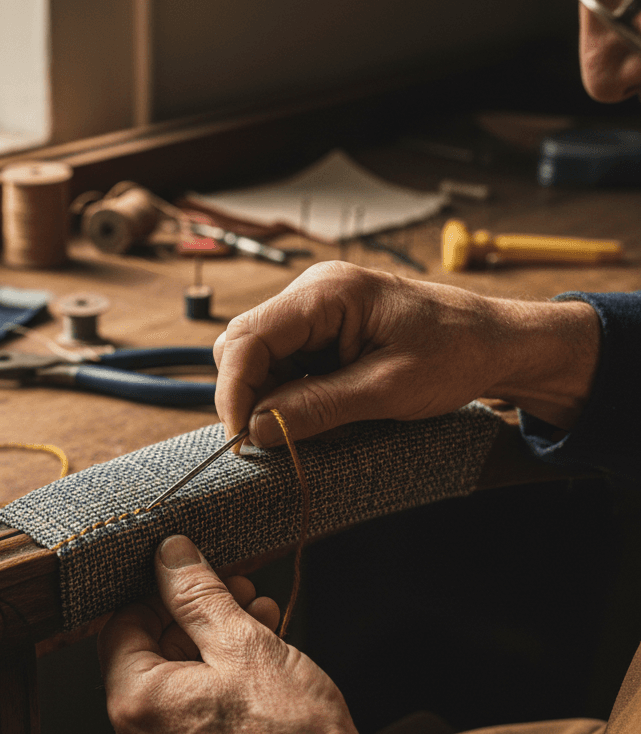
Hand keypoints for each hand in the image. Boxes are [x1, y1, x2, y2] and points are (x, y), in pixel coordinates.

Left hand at [97, 534, 425, 733]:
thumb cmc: (292, 733)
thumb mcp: (243, 642)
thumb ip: (196, 592)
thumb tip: (168, 553)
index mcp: (134, 704)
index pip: (122, 626)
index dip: (161, 592)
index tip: (197, 576)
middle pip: (150, 656)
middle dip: (196, 617)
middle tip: (242, 592)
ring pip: (174, 688)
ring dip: (213, 648)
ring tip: (262, 621)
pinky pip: (188, 723)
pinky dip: (216, 690)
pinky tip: (259, 667)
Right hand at [213, 261, 599, 446]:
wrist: (499, 343)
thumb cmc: (456, 354)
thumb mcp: (386, 390)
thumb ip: (316, 408)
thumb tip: (256, 430)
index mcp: (327, 293)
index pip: (247, 338)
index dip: (233, 390)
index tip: (242, 437)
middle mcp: (313, 293)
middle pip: (243, 346)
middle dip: (249, 396)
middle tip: (274, 440)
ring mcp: (317, 311)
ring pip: (260, 360)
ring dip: (272, 400)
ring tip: (312, 427)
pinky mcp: (324, 331)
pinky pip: (286, 366)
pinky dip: (292, 396)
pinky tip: (324, 413)